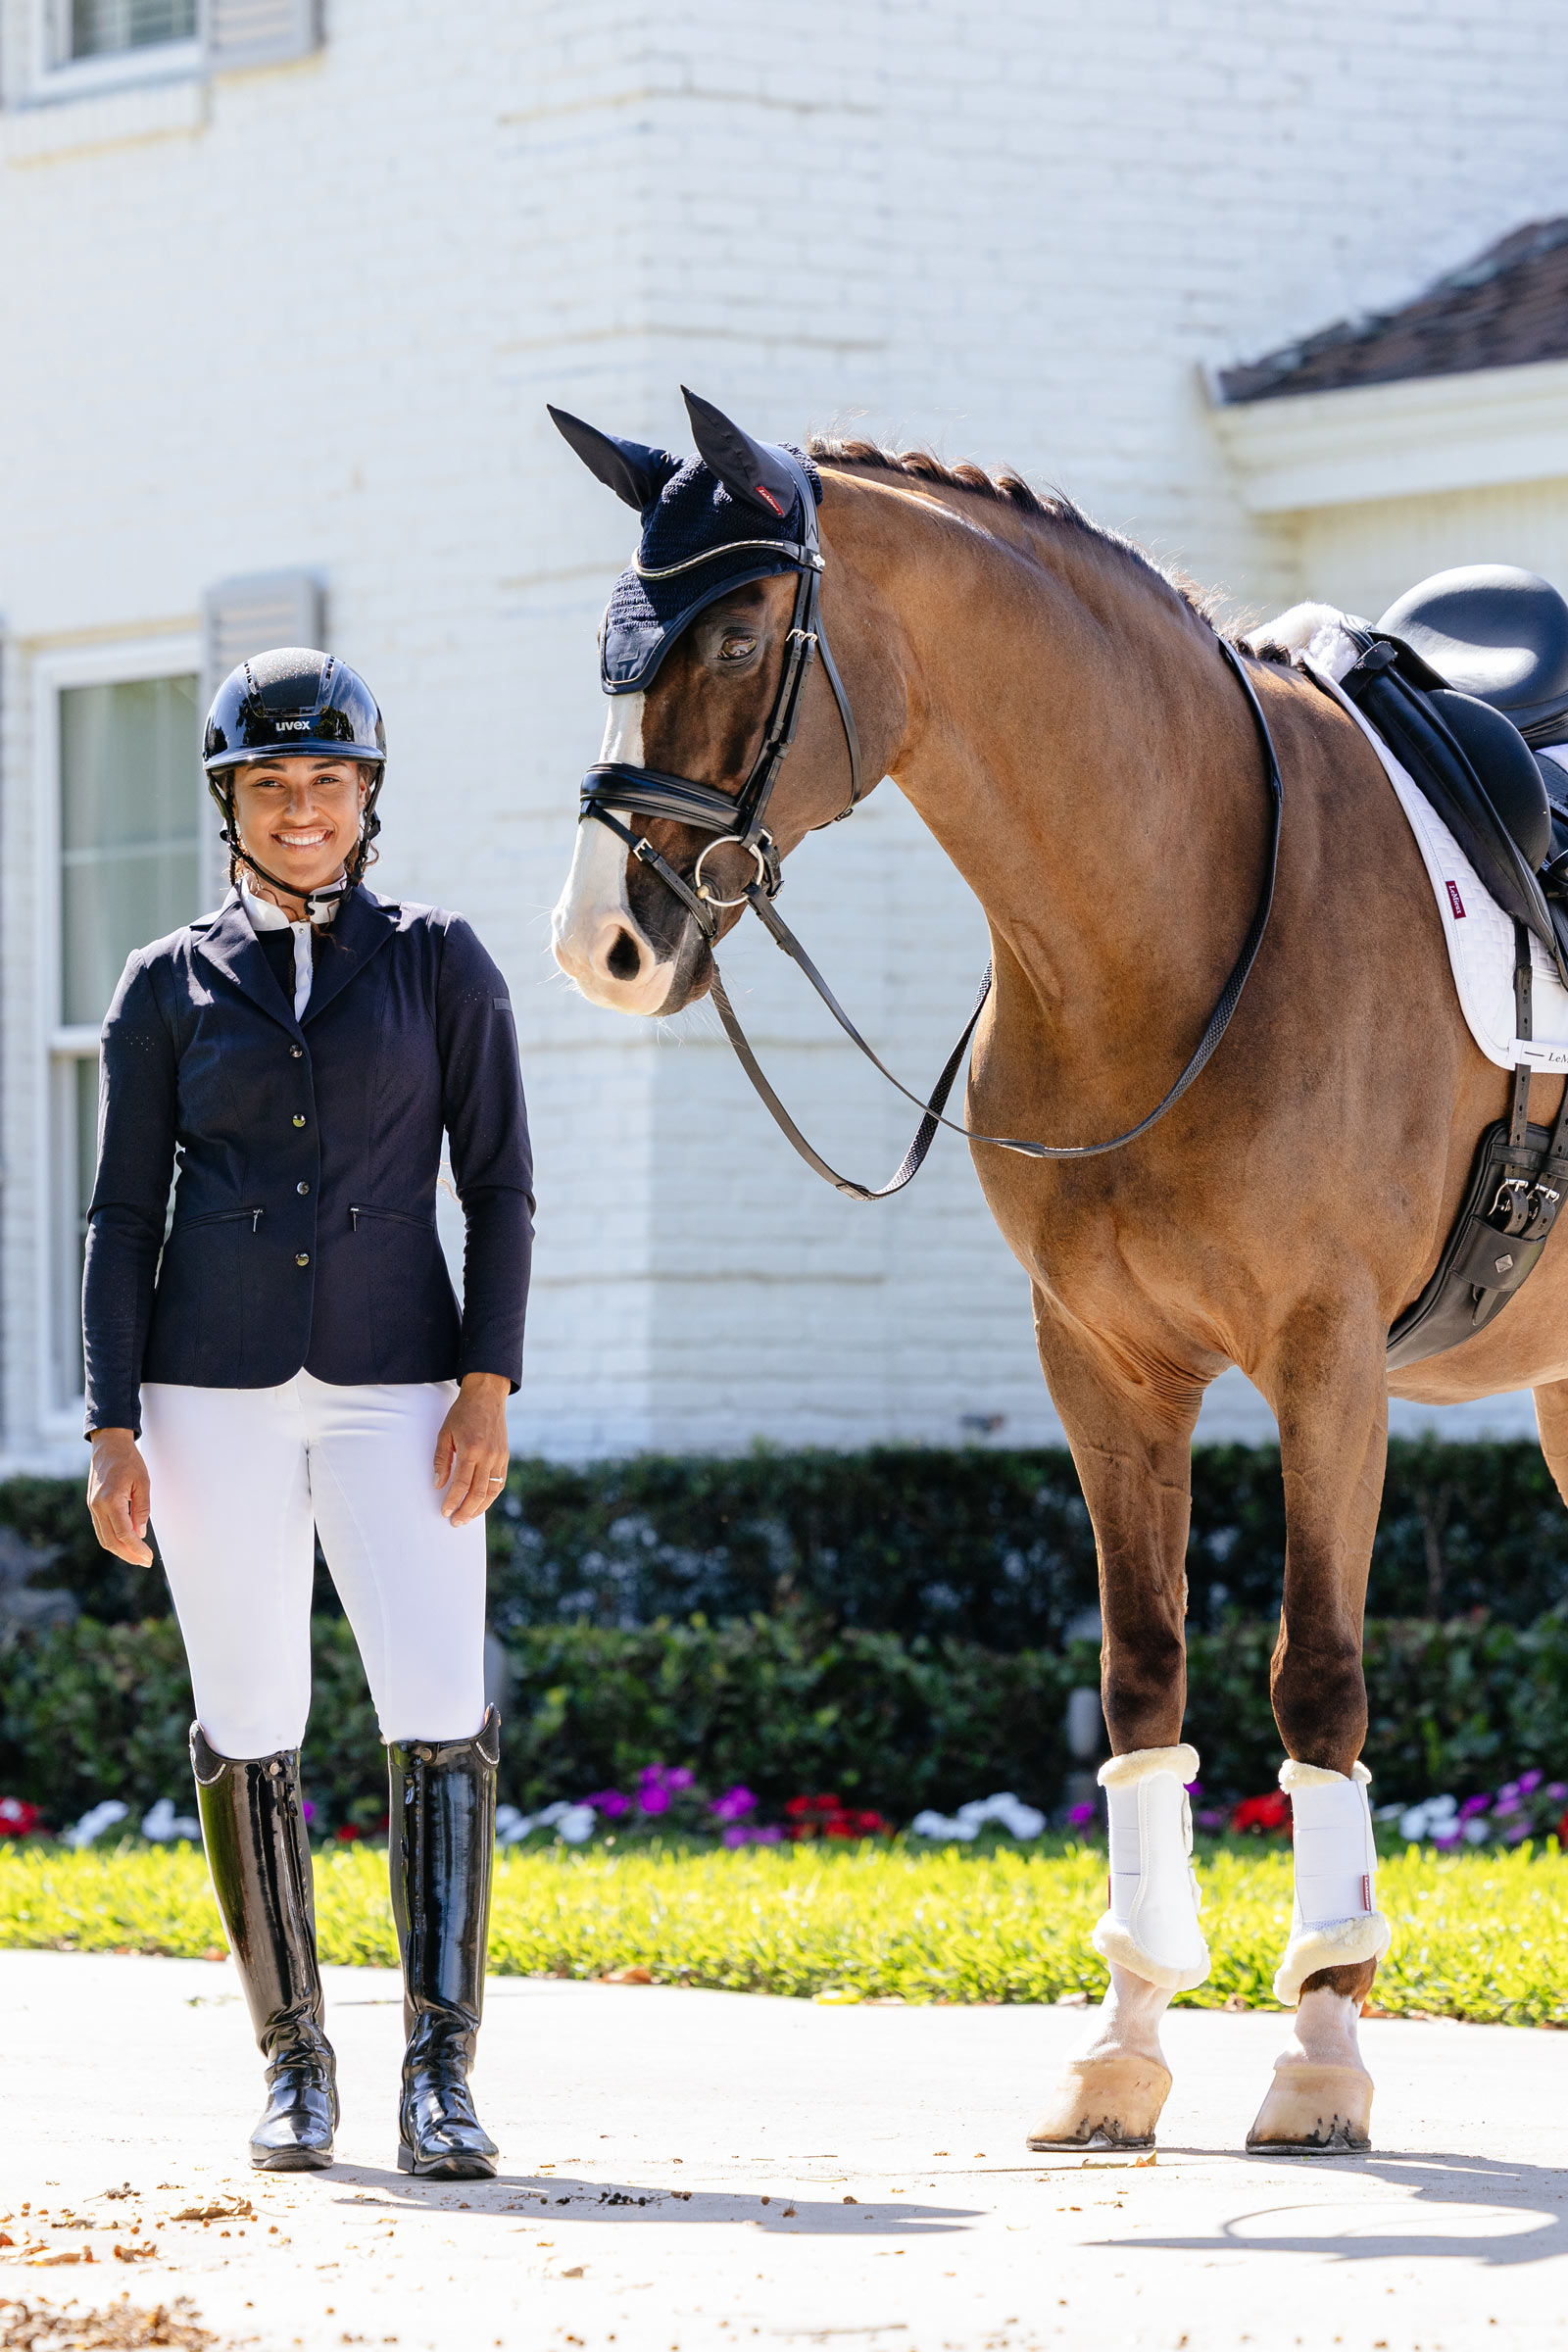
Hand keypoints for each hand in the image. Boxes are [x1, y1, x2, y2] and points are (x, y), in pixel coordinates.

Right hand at [87, 1429, 154, 1566]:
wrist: (109, 1445)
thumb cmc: (129, 1460)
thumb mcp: (143, 1483)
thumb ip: (141, 1510)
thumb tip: (140, 1534)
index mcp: (111, 1500)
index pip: (124, 1534)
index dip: (137, 1549)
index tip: (148, 1557)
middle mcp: (97, 1506)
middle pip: (111, 1541)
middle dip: (129, 1555)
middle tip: (145, 1562)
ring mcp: (92, 1506)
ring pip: (103, 1538)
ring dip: (120, 1551)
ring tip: (137, 1557)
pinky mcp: (92, 1505)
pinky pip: (101, 1529)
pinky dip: (113, 1540)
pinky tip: (126, 1543)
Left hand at [434, 1372, 510, 1526]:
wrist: (486, 1396)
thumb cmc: (462, 1413)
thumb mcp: (445, 1433)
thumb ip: (441, 1460)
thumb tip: (438, 1485)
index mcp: (471, 1449)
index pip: (461, 1484)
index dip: (453, 1501)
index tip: (444, 1512)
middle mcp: (488, 1455)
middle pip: (478, 1493)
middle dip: (466, 1511)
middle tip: (456, 1522)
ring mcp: (499, 1457)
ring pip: (491, 1491)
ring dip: (479, 1508)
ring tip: (468, 1518)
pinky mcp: (505, 1456)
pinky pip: (499, 1482)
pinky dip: (490, 1496)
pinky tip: (481, 1504)